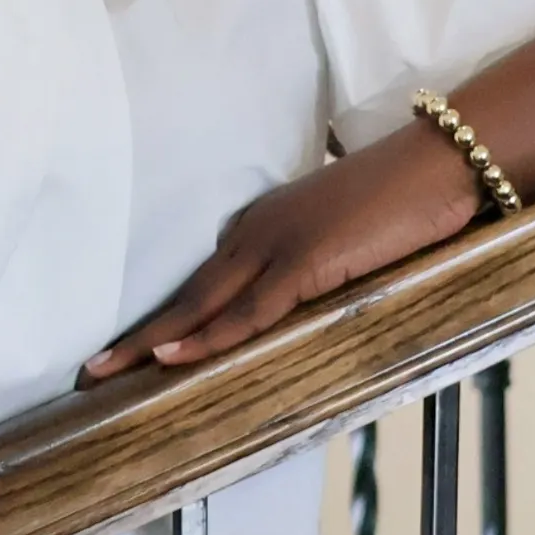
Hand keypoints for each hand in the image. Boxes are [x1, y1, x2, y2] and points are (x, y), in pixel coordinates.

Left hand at [84, 126, 487, 384]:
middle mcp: (256, 232)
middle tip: (91, 370)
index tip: (130, 350)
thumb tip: (302, 307)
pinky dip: (209, 337)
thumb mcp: (343, 237)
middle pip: (186, 294)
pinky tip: (172, 356)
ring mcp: (277, 245)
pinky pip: (249, 311)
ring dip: (153, 343)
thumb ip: (314, 269)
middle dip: (137, 336)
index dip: (165, 319)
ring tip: (109, 373)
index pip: (202, 283)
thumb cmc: (404, 199)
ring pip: (202, 304)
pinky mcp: (305, 262)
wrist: (443, 161)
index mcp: (261, 226)